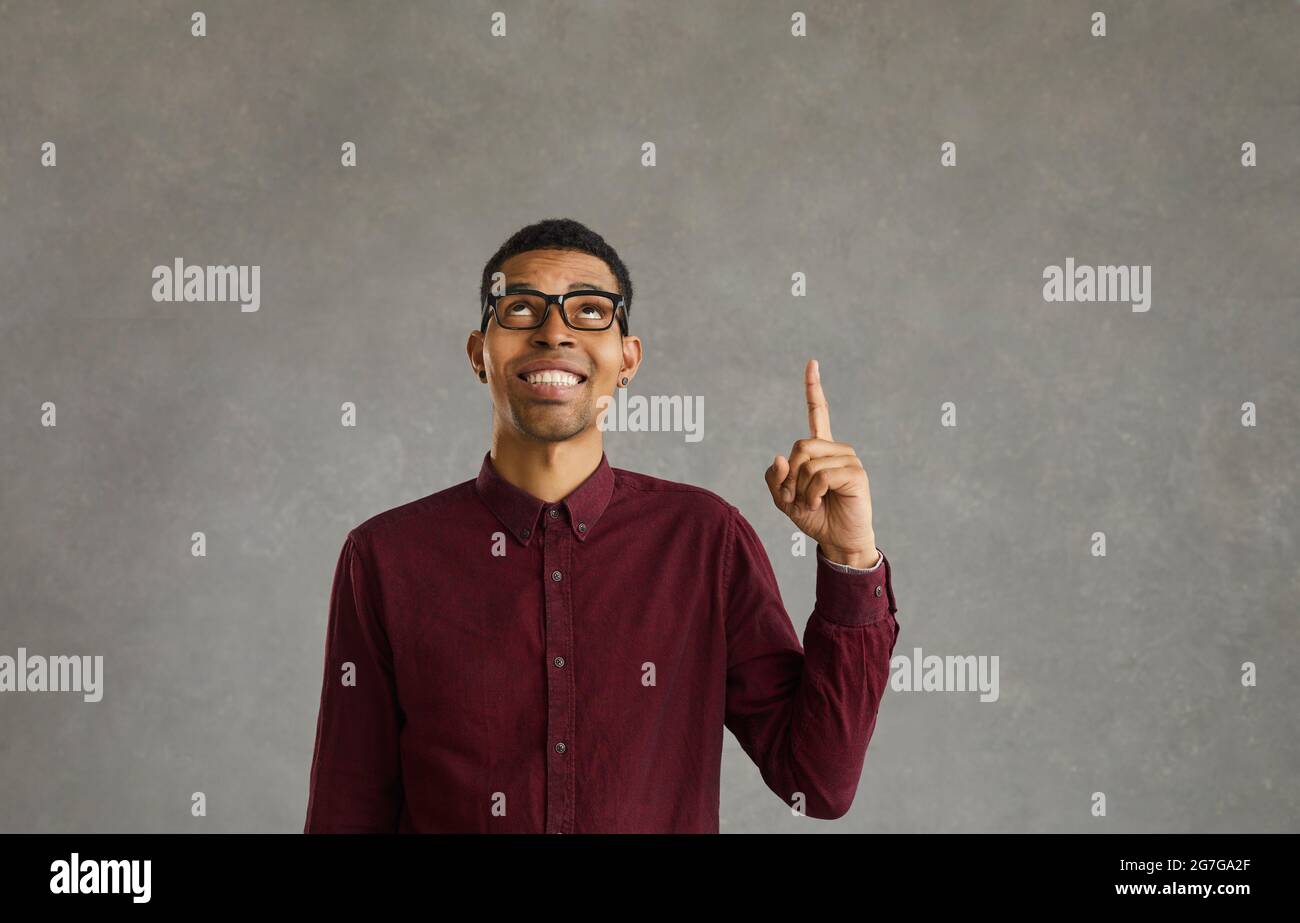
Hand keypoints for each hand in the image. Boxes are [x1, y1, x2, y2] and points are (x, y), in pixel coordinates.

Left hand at [764, 359, 878, 568]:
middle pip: (800, 447)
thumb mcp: (784, 500)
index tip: (812, 363)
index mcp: (820, 450)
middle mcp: (836, 449)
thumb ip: (775, 479)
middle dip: (790, 476)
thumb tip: (779, 457)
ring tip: (812, 503)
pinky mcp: (856, 473)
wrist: (837, 540)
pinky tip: (819, 504)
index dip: (813, 389)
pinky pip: (821, 476)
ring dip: (801, 490)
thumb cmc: (814, 518)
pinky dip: (812, 494)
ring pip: (808, 464)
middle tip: (796, 497)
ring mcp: (848, 459)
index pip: (817, 413)